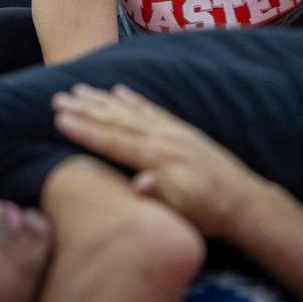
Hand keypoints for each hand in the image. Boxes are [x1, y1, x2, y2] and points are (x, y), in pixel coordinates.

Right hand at [52, 84, 263, 236]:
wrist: (243, 202)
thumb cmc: (209, 213)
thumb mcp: (184, 212)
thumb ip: (160, 195)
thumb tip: (137, 184)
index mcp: (160, 158)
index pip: (115, 141)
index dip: (85, 130)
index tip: (60, 119)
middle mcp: (164, 139)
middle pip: (118, 120)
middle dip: (86, 109)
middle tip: (59, 97)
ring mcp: (173, 132)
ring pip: (131, 110)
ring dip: (103, 100)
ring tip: (80, 88)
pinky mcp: (181, 132)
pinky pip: (152, 110)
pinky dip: (134, 99)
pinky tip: (120, 91)